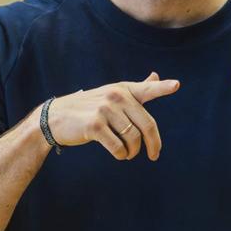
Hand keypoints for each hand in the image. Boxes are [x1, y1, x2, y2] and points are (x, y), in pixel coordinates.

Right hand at [44, 72, 179, 160]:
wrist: (54, 118)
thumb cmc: (87, 108)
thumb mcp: (110, 95)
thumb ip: (135, 89)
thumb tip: (155, 75)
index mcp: (122, 89)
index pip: (146, 89)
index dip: (162, 88)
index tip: (176, 85)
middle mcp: (115, 96)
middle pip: (147, 124)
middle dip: (154, 144)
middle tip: (154, 155)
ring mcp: (104, 110)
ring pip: (133, 138)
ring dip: (133, 151)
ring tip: (128, 154)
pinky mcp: (94, 125)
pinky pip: (118, 147)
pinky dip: (121, 154)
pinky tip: (119, 154)